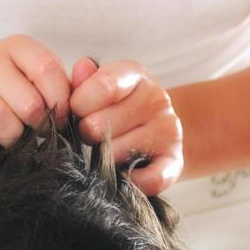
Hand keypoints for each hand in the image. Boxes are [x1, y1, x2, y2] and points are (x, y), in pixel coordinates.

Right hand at [0, 34, 71, 155]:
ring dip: (13, 140)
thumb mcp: (37, 81)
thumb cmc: (9, 93)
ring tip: (14, 140)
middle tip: (37, 133)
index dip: (61, 101)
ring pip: (1, 119)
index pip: (47, 69)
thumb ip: (66, 86)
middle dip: (39, 126)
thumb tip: (86, 99)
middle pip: (29, 101)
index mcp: (16, 46)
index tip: (61, 119)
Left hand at [69, 56, 182, 195]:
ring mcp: (169, 131)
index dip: (78, 104)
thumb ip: (84, 80)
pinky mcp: (175, 163)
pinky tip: (120, 175)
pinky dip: (129, 182)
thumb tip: (81, 68)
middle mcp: (157, 100)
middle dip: (86, 134)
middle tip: (89, 136)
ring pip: (115, 154)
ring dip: (101, 160)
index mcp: (135, 75)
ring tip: (103, 153)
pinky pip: (148, 180)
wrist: (157, 132)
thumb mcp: (98, 86)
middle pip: (100, 125)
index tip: (74, 112)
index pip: (103, 86)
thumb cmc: (115, 107)